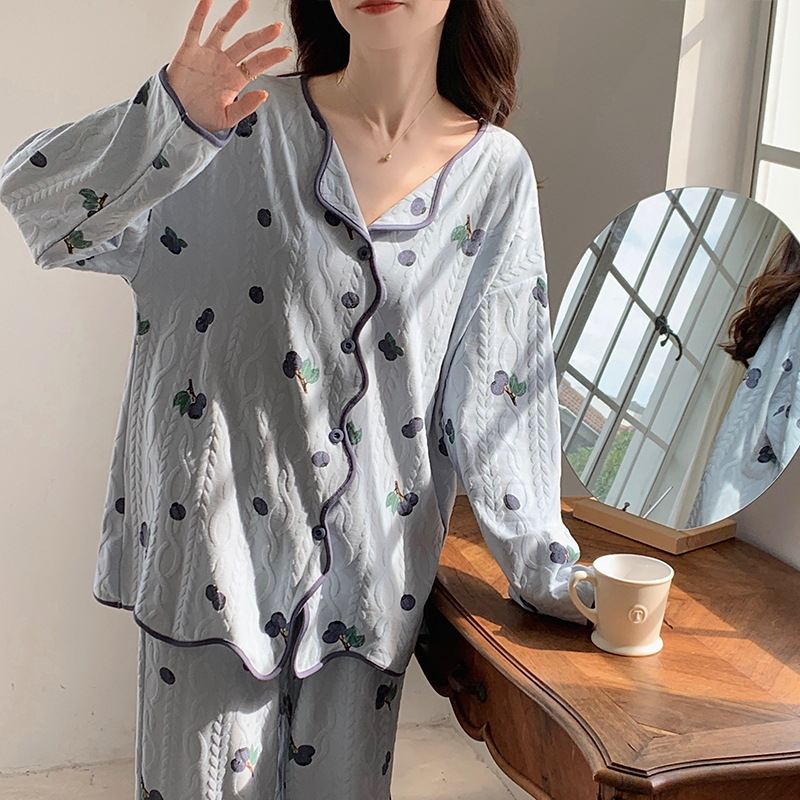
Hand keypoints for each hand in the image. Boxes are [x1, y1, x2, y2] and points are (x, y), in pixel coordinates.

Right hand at [165, 0, 291, 132]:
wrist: (177, 116)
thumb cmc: (201, 117)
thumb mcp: (226, 119)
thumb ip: (245, 107)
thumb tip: (264, 94)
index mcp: (235, 79)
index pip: (257, 64)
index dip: (271, 57)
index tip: (286, 51)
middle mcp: (224, 63)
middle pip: (246, 44)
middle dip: (262, 36)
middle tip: (277, 27)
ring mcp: (207, 54)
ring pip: (223, 30)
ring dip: (234, 16)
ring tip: (245, 2)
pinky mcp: (189, 50)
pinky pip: (195, 28)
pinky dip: (201, 13)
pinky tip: (208, 0)